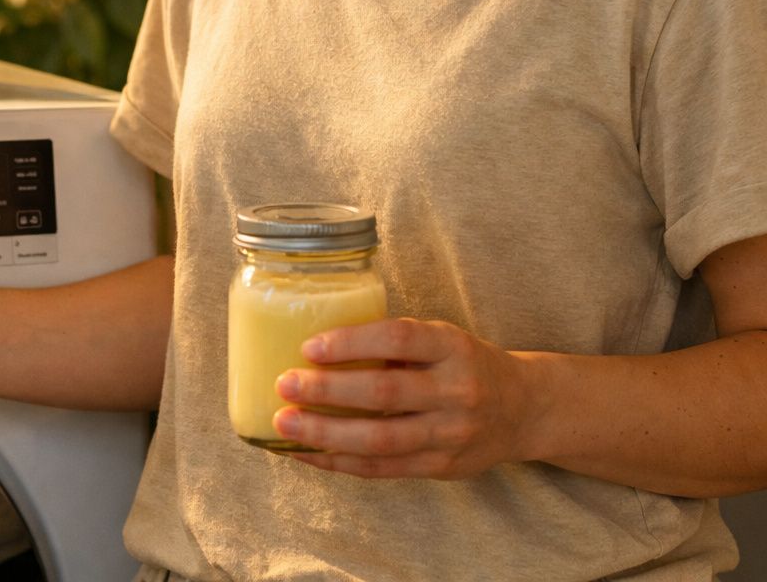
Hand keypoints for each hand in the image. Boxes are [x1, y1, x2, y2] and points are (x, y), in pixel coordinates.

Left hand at [271, 318, 542, 479]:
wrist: (524, 409)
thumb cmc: (463, 365)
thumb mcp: (440, 339)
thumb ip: (392, 343)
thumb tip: (313, 345)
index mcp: (452, 347)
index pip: (399, 339)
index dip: (351, 342)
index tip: (310, 347)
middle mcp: (456, 391)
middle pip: (384, 393)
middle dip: (328, 390)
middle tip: (285, 384)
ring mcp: (450, 434)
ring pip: (380, 439)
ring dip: (326, 434)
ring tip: (284, 424)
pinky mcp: (441, 467)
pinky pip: (382, 469)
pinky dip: (338, 463)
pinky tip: (305, 453)